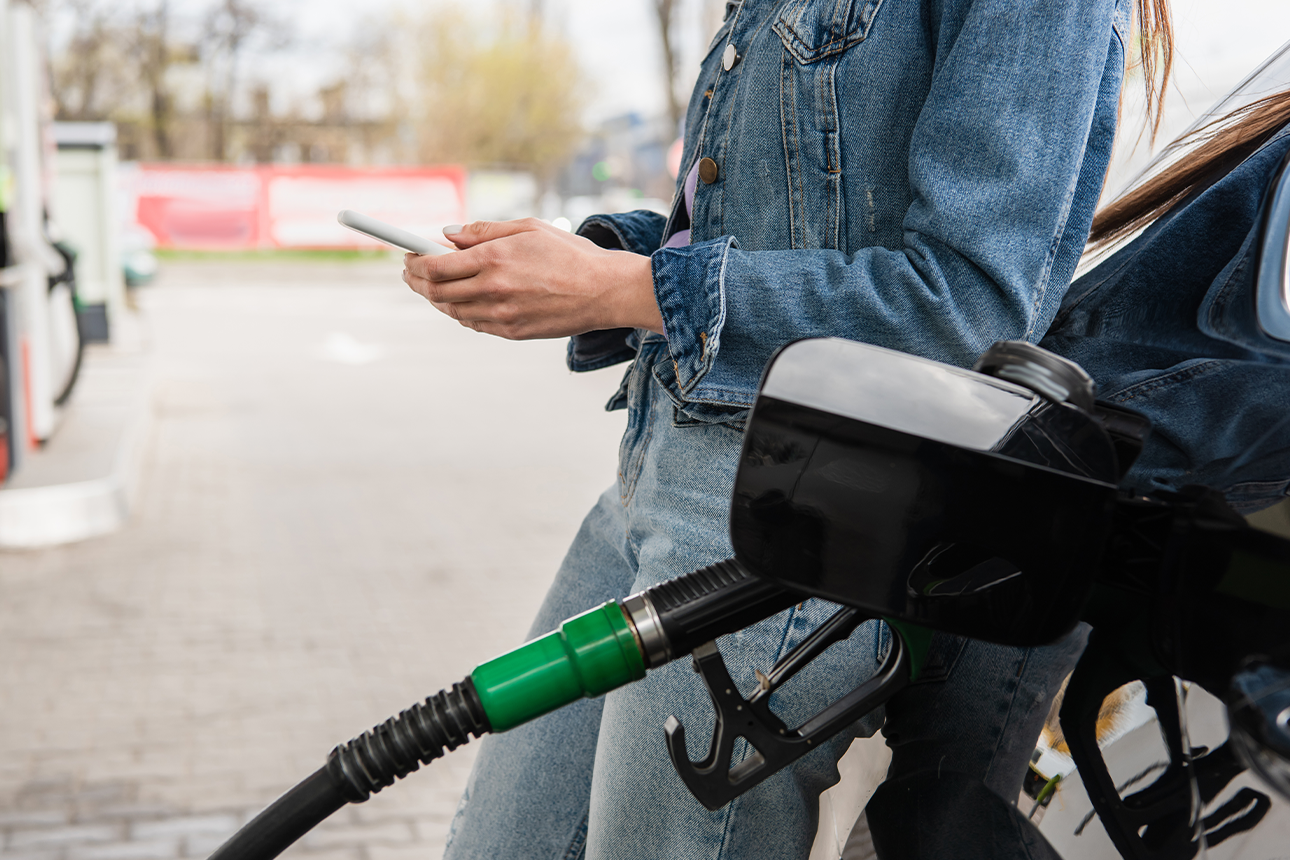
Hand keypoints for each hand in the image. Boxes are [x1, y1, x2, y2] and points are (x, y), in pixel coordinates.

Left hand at [402, 218, 662, 338]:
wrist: (605, 291)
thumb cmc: (570, 254)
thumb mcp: (528, 228)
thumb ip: (484, 232)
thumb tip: (448, 236)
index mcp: (495, 258)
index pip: (436, 266)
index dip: (415, 262)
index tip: (407, 256)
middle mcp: (493, 289)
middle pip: (436, 292)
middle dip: (417, 282)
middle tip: (411, 272)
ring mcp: (502, 314)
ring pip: (452, 310)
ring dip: (435, 298)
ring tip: (433, 285)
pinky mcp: (512, 331)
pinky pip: (474, 323)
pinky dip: (460, 311)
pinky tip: (460, 300)